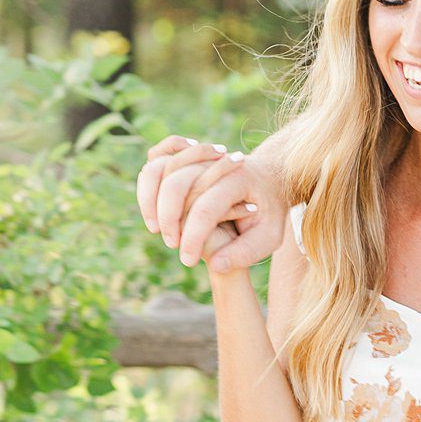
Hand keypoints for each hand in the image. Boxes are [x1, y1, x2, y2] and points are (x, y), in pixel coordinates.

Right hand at [135, 135, 285, 270]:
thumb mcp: (270, 237)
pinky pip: (158, 157)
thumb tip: (216, 265)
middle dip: (169, 217)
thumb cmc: (269, 213)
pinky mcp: (189, 157)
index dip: (193, 237)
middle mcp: (217, 161)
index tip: (187, 260)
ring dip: (151, 198)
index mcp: (241, 180)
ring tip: (156, 227)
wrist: (271, 181)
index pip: (207, 208)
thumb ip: (246, 253)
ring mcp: (201, 156)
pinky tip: (154, 203)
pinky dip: (149, 178)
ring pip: (162, 168)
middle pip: (178, 184)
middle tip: (172, 244)